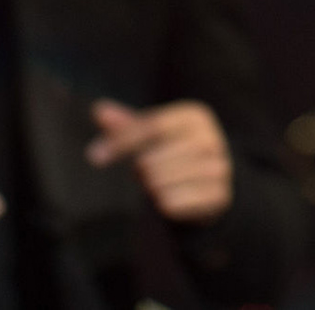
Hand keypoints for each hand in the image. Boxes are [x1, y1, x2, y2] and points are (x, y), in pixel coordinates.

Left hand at [86, 99, 231, 224]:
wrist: (215, 181)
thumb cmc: (175, 153)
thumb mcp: (155, 136)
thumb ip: (128, 125)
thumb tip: (98, 109)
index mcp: (195, 117)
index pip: (153, 125)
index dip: (122, 141)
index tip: (94, 155)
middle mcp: (210, 138)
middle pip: (155, 158)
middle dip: (140, 169)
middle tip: (141, 174)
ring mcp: (218, 167)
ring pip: (165, 182)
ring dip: (151, 187)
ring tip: (154, 185)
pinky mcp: (219, 195)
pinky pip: (178, 203)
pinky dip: (166, 204)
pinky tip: (166, 201)